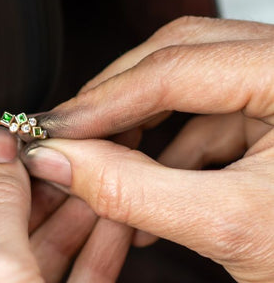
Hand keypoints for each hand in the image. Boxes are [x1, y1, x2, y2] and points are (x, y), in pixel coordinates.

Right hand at [23, 16, 273, 282]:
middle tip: (71, 136)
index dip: (103, 100)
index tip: (53, 129)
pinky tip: (150, 190)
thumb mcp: (228, 228)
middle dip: (118, 100)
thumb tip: (58, 160)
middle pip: (180, 54)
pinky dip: (173, 149)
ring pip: (192, 83)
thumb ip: (130, 188)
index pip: (178, 66)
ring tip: (107, 172)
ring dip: (143, 128)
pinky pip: (213, 115)